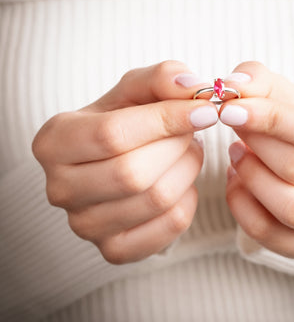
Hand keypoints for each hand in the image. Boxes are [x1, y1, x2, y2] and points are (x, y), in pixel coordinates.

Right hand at [32, 61, 217, 263]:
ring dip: (187, 168)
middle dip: (178, 146)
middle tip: (190, 131)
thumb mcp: (136, 90)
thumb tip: (193, 87)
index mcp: (55, 142)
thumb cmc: (124, 121)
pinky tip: (180, 179)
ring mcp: (85, 225)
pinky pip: (171, 224)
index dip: (167, 120)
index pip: (113, 134)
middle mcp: (60, 188)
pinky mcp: (115, 249)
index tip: (205, 110)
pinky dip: (188, 197)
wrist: (115, 159)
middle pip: (134, 172)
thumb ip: (161, 78)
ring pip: (157, 199)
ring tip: (185, 151)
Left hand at [220, 62, 293, 258]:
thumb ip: (255, 80)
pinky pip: (272, 235)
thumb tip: (232, 87)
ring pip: (292, 208)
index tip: (230, 110)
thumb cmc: (293, 121)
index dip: (271, 120)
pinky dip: (243, 208)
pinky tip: (237, 181)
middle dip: (256, 145)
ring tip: (235, 153)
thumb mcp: (278, 91)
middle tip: (232, 127)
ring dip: (250, 177)